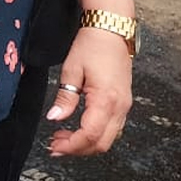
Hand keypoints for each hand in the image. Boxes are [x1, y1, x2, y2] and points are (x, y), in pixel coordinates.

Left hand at [47, 27, 132, 156]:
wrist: (111, 31)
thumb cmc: (91, 46)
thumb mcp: (71, 70)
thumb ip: (65, 97)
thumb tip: (54, 118)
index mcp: (106, 100)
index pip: (90, 134)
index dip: (72, 145)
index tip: (54, 146)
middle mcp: (120, 107)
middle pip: (102, 143)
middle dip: (78, 149)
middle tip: (55, 146)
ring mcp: (125, 106)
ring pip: (109, 138)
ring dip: (87, 143)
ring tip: (63, 138)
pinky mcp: (124, 103)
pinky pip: (113, 128)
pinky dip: (96, 134)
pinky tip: (79, 128)